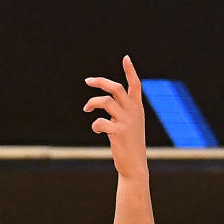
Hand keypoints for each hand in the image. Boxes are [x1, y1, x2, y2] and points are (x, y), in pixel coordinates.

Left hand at [83, 56, 147, 179]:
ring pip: (105, 102)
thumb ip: (121, 111)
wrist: (134, 166)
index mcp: (137, 108)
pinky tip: (97, 130)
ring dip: (92, 103)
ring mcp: (126, 121)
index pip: (135, 84)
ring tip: (86, 109)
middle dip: (100, 82)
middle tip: (87, 81)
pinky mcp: (118, 133)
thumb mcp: (130, 124)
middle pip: (115, 88)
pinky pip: (100, 122)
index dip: (130, 71)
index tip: (126, 58)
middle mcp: (133, 112)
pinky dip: (95, 124)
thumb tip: (105, 102)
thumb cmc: (130, 145)